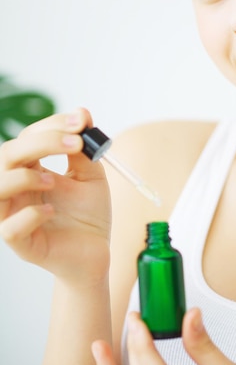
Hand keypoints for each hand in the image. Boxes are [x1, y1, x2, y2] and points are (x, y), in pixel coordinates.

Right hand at [0, 109, 110, 284]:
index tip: (81, 121)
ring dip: (24, 177)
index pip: (28, 139)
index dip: (52, 126)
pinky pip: (9, 228)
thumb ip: (84, 149)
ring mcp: (14, 216)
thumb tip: (83, 112)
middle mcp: (17, 190)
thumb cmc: (88, 214)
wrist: (97, 252)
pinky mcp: (22, 244)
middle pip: (7, 156)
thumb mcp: (91, 176)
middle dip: (41, 143)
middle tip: (75, 143)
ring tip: (54, 180)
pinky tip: (51, 211)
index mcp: (30, 170)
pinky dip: (30, 214)